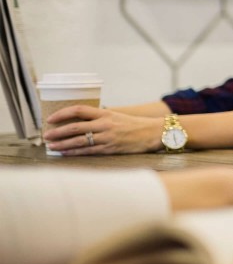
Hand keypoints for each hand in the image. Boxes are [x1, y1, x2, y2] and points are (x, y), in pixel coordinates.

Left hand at [43, 105, 162, 154]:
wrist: (153, 133)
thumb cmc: (134, 125)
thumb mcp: (116, 116)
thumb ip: (99, 118)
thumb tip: (80, 121)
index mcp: (105, 113)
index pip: (79, 110)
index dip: (62, 113)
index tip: (51, 118)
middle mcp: (105, 124)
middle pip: (75, 127)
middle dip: (58, 132)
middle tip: (46, 136)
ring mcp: (107, 137)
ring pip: (79, 141)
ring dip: (63, 144)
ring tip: (51, 146)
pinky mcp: (110, 148)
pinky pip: (88, 151)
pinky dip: (74, 152)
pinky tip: (66, 153)